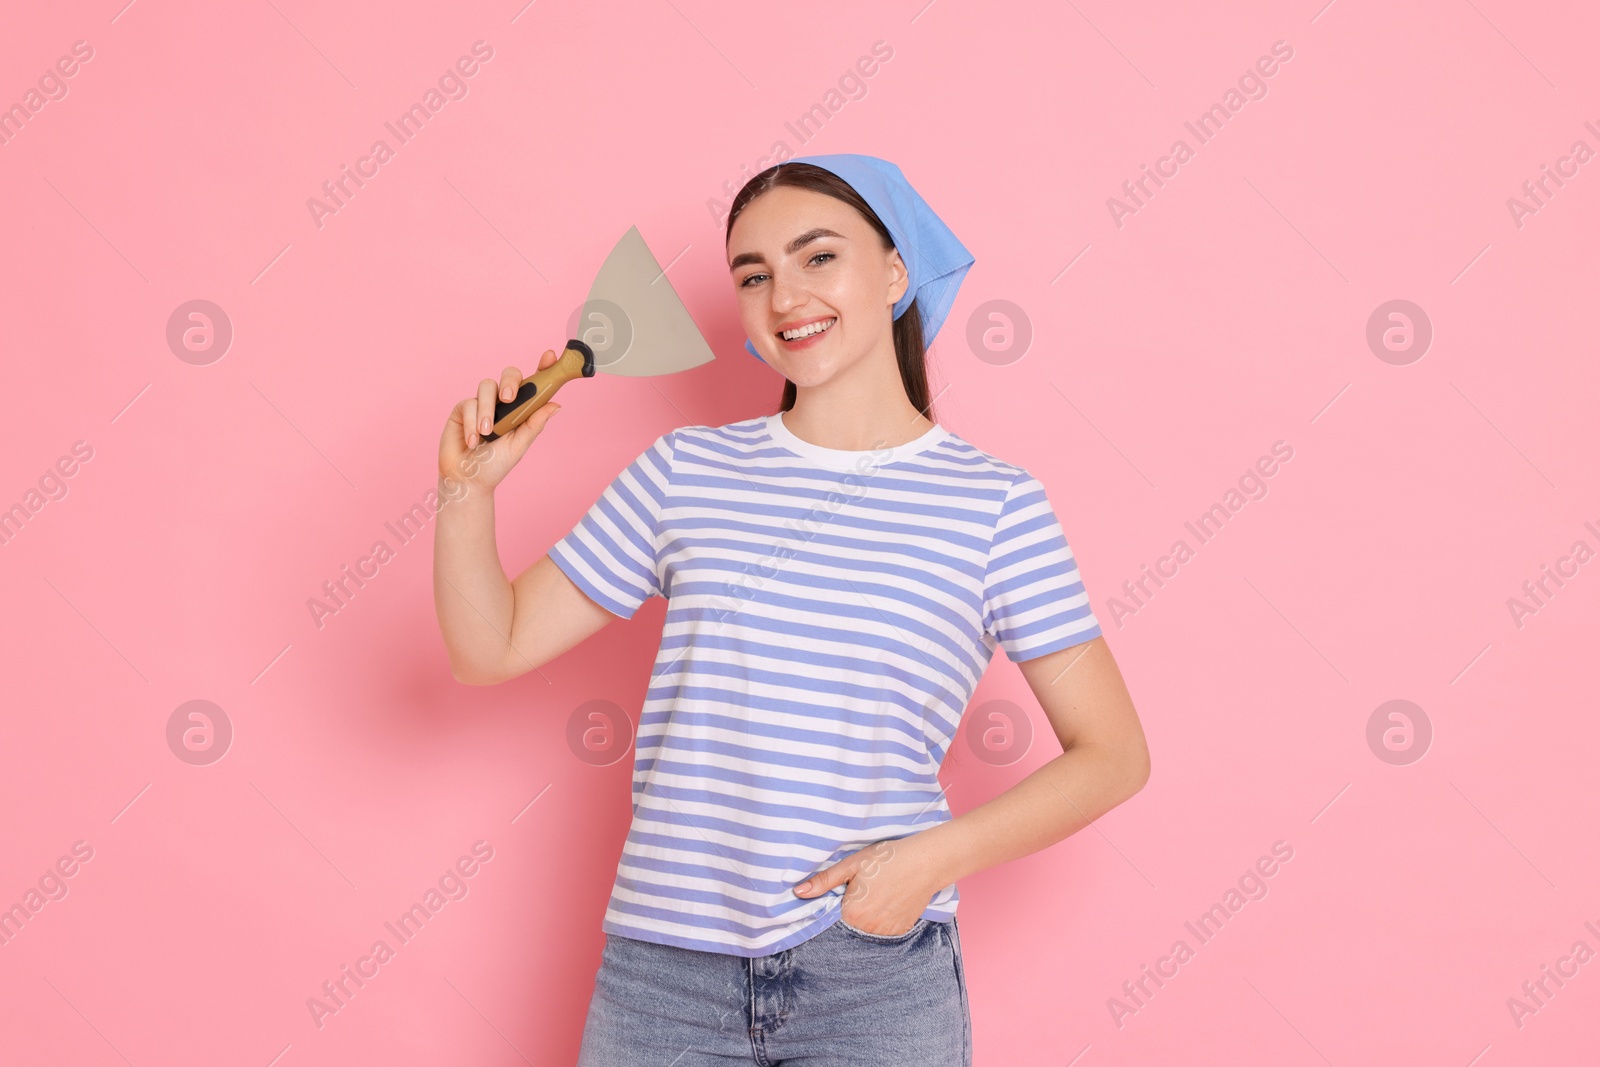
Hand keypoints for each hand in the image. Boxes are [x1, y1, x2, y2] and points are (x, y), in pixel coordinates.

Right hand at [438, 349, 564, 489]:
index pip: (534, 384)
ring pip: (486, 386)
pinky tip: (472, 440)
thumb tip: (556, 404)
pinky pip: (468, 403)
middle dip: (510, 382)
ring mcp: (483, 403)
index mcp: (521, 409)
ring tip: (486, 432)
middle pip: (509, 374)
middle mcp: (502, 402)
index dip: (542, 368)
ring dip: (487, 409)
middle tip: (508, 398)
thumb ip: (534, 424)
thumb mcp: (518, 445)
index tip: (549, 357)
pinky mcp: (462, 408)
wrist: (466, 480)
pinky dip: (471, 422)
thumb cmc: (494, 464)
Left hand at [793, 837, 939, 936]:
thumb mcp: (852, 864)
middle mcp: (868, 928)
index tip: (844, 892)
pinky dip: (882, 919)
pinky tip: (888, 901)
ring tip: (877, 893)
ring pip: (866, 928)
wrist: (925, 862)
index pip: (832, 918)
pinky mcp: (901, 930)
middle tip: (864, 889)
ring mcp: (886, 932)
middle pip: (850, 924)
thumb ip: (824, 881)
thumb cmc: (887, 859)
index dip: (836, 905)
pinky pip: (883, 930)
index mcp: (852, 913)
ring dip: (867, 916)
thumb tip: (798, 892)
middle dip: (851, 910)